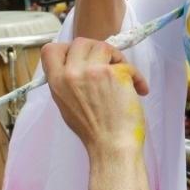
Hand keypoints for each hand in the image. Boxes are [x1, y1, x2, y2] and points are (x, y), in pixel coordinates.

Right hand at [42, 39, 148, 153]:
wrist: (112, 147)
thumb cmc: (93, 132)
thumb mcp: (67, 106)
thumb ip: (68, 83)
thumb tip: (79, 66)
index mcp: (56, 83)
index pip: (50, 49)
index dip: (67, 49)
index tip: (82, 59)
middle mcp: (71, 74)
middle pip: (81, 42)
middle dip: (97, 50)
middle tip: (108, 66)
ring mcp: (93, 72)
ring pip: (104, 46)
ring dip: (117, 58)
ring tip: (124, 76)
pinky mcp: (115, 74)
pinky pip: (126, 64)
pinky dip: (136, 76)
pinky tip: (139, 90)